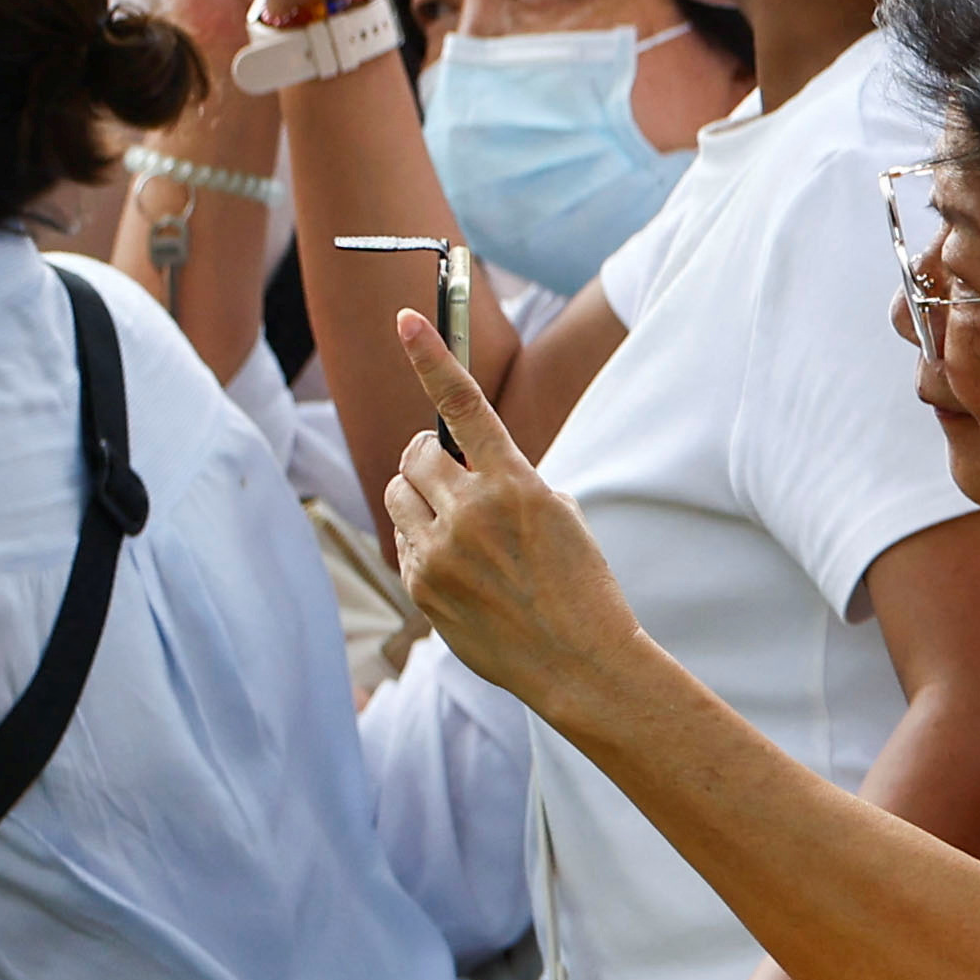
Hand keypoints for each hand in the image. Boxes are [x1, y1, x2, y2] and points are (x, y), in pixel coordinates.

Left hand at [379, 316, 644, 706]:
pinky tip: (459, 566)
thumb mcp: (560, 516)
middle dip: (428, 454)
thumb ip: (509, 482)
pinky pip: (403, 541)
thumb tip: (460, 470)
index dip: (432, 358)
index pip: (466, 405)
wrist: (576, 660)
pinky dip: (423, 540)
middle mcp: (471, 512)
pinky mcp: (420, 586)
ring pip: (400, 493)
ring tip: (456, 523)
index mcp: (516, 485)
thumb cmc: (579, 583)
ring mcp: (439, 551)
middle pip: (417, 454)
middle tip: (447, 467)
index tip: (405, 320)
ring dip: (419, 495)